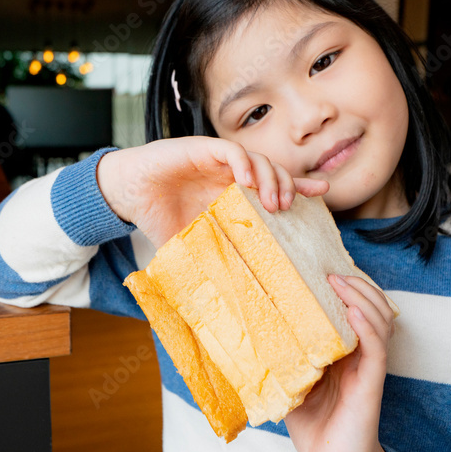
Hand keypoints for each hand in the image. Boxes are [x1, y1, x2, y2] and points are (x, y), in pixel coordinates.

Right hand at [96, 137, 328, 247]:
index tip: (323, 193)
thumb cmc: (156, 216)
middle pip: (273, 171)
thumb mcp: (189, 243)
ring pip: (258, 160)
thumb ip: (206, 261)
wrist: (127, 194)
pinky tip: (248, 180)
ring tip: (274, 201)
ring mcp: (218, 161)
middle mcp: (231, 175)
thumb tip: (217, 301)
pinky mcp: (203, 149)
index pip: (274, 186)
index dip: (300, 187)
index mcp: (233, 193)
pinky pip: (232, 152)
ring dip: (271, 177)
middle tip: (287, 208)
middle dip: (287, 186)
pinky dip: (245, 163)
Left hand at [284, 274, 399, 451]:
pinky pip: (376, 349)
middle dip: (356, 286)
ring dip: (362, 298)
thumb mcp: (291, 383)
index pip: (354, 311)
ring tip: (341, 283)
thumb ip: (283, 358)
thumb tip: (250, 333)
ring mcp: (368, 368)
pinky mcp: (371, 384)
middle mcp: (360, 356)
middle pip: (371, 309)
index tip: (323, 270)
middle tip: (331, 272)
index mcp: (344, 353)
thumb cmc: (313, 427)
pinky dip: (367, 326)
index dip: (346, 289)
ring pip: (378, 322)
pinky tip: (353, 311)